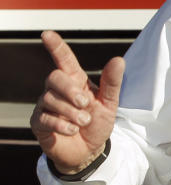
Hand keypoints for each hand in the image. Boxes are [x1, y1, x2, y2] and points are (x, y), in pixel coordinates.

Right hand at [30, 30, 124, 172]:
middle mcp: (57, 90)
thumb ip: (112, 83)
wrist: (89, 151)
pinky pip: (45, 118)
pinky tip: (73, 129)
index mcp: (76, 81)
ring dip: (71, 112)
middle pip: (54, 77)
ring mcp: (46, 105)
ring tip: (84, 122)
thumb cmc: (97, 123)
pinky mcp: (39, 122)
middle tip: (86, 104)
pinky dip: (62, 124)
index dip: (56, 47)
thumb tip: (118, 59)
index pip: (64, 60)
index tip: (47, 34)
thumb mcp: (109, 103)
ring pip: (50, 99)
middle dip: (70, 90)